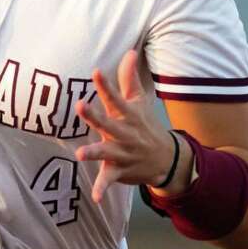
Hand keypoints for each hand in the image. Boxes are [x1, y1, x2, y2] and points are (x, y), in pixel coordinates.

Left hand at [74, 49, 177, 202]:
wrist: (167, 159)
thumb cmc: (146, 125)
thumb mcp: (139, 101)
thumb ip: (129, 78)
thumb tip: (129, 51)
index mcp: (128, 115)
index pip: (116, 97)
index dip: (106, 85)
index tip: (96, 71)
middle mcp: (125, 133)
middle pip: (108, 123)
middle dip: (94, 116)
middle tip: (80, 105)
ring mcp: (123, 153)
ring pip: (106, 152)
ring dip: (94, 153)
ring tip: (80, 154)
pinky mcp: (119, 171)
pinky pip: (109, 180)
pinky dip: (102, 188)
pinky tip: (95, 198)